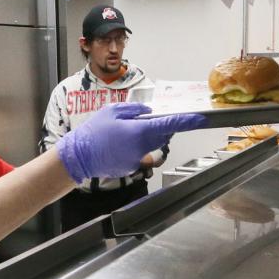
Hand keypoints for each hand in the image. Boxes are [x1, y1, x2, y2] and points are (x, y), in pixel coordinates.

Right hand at [56, 104, 206, 180]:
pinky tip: (118, 143)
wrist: (78, 157)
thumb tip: (148, 111)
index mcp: (139, 131)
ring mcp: (137, 160)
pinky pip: (140, 154)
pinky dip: (135, 147)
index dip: (187, 122)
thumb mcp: (111, 111)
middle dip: (161, 127)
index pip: (169, 124)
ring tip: (125, 131)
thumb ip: (133, 110)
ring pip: (151, 145)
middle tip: (147, 119)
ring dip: (147, 136)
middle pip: (162, 135)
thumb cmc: (93, 132)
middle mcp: (142, 147)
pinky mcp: (131, 168)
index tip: (200, 119)